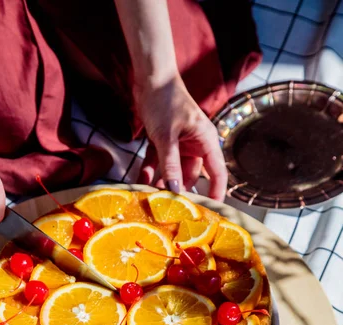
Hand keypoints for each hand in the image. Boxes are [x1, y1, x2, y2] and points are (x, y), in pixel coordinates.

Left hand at [135, 75, 226, 199]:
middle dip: (178, 191)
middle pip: (190, 176)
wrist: (148, 77)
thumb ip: (170, 165)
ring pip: (172, 171)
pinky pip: (159, 162)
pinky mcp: (164, 142)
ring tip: (151, 198)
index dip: (216, 193)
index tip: (210, 212)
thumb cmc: (164, 99)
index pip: (218, 173)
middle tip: (169, 210)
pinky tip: (141, 182)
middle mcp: (195, 145)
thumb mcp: (166, 136)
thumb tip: (175, 191)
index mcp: (206, 141)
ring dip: (161, 182)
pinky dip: (150, 171)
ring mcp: (179, 144)